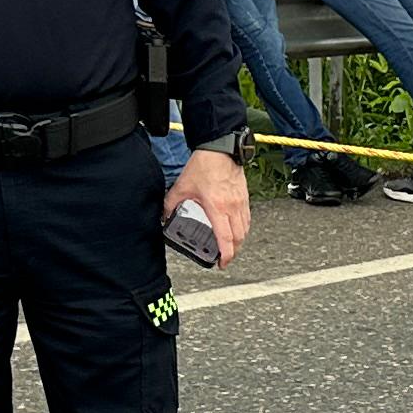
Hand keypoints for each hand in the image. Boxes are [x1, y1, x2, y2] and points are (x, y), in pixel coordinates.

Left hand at [169, 147, 251, 263]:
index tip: (222, 263)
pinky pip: (247, 218)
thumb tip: (164, 216)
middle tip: (225, 258)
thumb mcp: (181, 187)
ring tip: (231, 246)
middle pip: (239, 238)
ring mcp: (241, 202)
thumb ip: (171, 204)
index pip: (225, 238)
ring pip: (245, 229)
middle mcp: (232, 207)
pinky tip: (237, 229)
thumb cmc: (204, 165)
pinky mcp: (244, 196)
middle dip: (233, 252)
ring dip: (239, 241)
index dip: (226, 254)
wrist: (219, 148)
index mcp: (217, 207)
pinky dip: (243, 228)